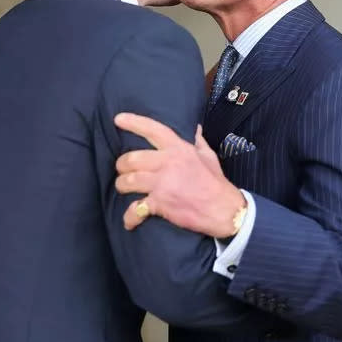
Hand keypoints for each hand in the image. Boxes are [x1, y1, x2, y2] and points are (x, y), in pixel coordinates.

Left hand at [114, 112, 244, 238]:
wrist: (224, 210)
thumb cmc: (215, 183)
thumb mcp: (208, 157)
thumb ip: (198, 142)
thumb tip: (195, 128)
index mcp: (179, 149)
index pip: (153, 130)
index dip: (134, 122)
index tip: (118, 119)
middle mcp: (168, 163)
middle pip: (132, 158)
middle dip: (122, 165)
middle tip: (123, 170)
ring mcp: (162, 183)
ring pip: (128, 181)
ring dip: (122, 186)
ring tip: (123, 188)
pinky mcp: (160, 203)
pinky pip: (136, 209)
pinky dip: (130, 217)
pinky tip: (129, 221)